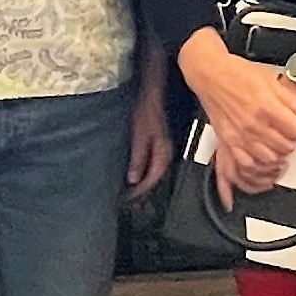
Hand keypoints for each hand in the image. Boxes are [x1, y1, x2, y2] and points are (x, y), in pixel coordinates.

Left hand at [126, 67, 173, 195]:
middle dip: (143, 190)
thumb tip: (133, 179)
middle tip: (129, 200)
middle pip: (156, 178)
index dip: (140, 191)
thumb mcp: (140, 137)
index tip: (128, 199)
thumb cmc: (146, 114)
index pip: (152, 179)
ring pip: (156, 173)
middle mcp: (167, 154)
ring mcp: (165, 149)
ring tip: (133, 191)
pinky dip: (146, 173)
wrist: (153, 95)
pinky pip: (154, 165)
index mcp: (163, 154)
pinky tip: (138, 174)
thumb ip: (138, 158)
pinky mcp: (160, 145)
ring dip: (145, 182)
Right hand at [180, 27, 295, 211]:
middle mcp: (253, 125)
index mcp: (266, 107)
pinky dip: (257, 170)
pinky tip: (264, 165)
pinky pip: (245, 167)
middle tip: (294, 132)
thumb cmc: (236, 74)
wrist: (211, 74)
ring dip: (280, 156)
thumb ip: (291, 98)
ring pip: (269, 161)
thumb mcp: (271, 79)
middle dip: (295, 140)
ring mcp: (240, 137)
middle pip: (286, 148)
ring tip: (282, 147)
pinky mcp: (228, 143)